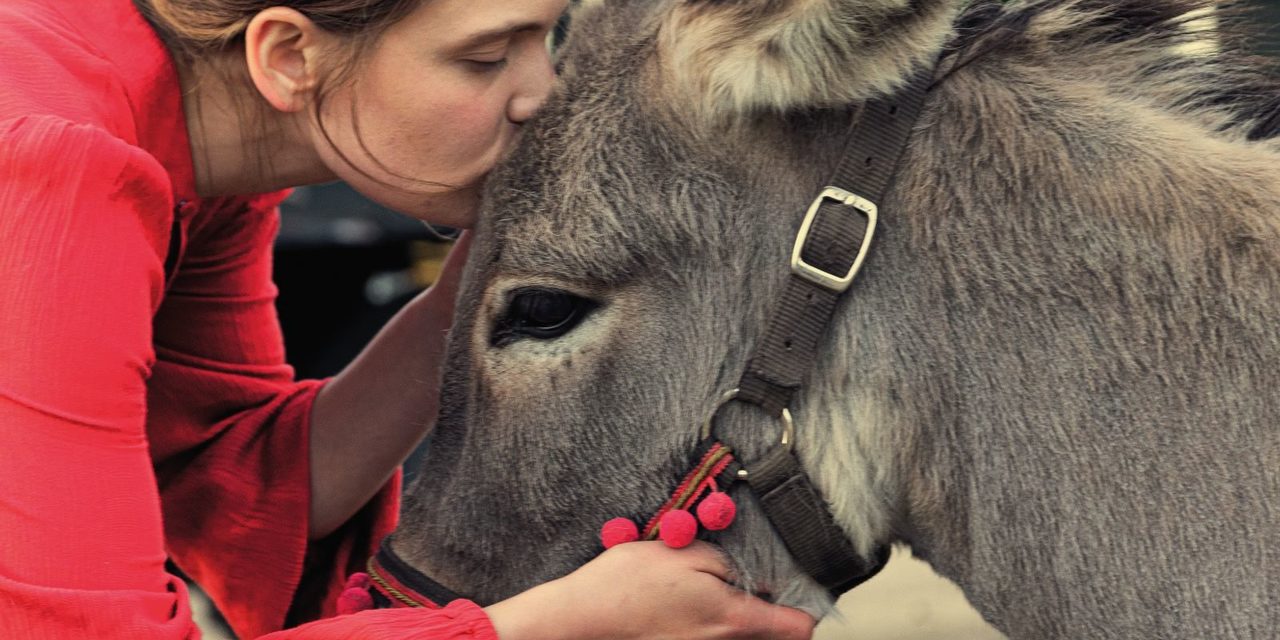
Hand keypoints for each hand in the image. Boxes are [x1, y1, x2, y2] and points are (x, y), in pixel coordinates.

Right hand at [484, 542, 814, 639]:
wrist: (580, 618)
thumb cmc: (627, 585)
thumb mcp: (685, 552)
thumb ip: (730, 563)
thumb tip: (757, 575)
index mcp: (734, 620)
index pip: (800, 629)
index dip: (805, 604)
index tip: (797, 584)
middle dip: (778, 614)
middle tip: (762, 583)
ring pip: (747, 639)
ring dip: (746, 618)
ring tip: (725, 589)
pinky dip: (719, 625)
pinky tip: (699, 604)